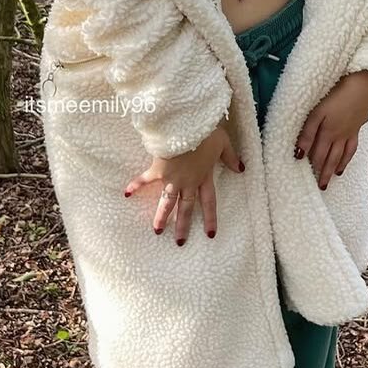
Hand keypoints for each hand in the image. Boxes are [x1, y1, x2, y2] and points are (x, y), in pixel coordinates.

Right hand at [123, 119, 242, 244]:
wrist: (185, 125)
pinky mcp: (158, 169)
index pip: (209, 202)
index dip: (210, 218)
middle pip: (186, 208)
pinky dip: (136, 186)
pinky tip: (127, 194)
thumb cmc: (206, 132)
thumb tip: (241, 169)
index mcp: (204, 176)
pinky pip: (146, 180)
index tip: (210, 234)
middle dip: (183, 225)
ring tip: (157, 230)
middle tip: (180, 242)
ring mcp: (171, 178)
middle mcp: (187, 182)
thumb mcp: (223, 143)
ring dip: (161, 216)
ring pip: (166, 202)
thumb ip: (230, 157)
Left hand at [294, 70, 367, 189]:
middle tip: (319, 187)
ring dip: (333, 169)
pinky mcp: (357, 128)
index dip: (309, 164)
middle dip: (322, 173)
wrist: (364, 84)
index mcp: (326, 131)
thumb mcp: (317, 112)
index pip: (315, 153)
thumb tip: (299, 154)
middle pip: (328, 158)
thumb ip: (307, 133)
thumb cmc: (337, 93)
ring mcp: (349, 133)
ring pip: (340, 156)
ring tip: (329, 180)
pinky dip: (346, 159)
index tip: (303, 175)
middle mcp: (338, 136)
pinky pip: (351, 149)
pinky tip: (343, 164)